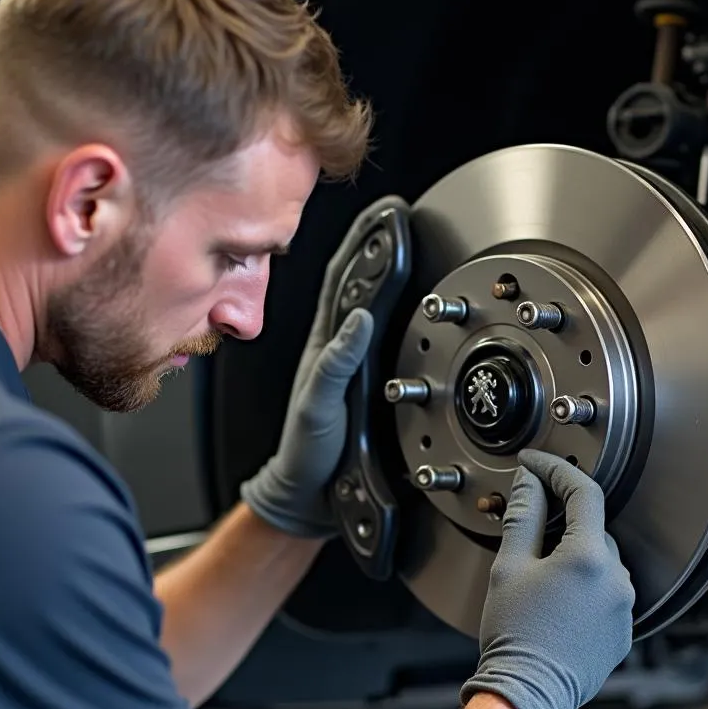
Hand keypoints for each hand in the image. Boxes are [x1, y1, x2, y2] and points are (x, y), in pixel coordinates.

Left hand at [240, 202, 406, 538]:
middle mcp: (336, 347)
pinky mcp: (364, 379)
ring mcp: (350, 362)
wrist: (310, 493)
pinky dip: (389, 305)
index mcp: (323, 345)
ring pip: (367, 302)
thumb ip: (337, 364)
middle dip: (374, 244)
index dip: (363, 244)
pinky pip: (379, 330)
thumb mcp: (319, 406)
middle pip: (355, 281)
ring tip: (399, 241)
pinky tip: (400, 300)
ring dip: (383, 270)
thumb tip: (358, 320)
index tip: (385, 217)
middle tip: (394, 216)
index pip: (344, 280)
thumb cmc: (307, 452)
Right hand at [460, 449, 634, 708]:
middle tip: (528, 523)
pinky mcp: (623, 631)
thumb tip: (529, 481)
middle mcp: (617, 579)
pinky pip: (607, 592)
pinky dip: (585, 586)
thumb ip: (523, 515)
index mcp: (589, 557)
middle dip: (562, 519)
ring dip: (575, 555)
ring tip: (538, 573)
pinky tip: (557, 600)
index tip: (536, 464)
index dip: (556, 470)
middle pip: (592, 528)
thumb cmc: (515, 634)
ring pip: (601, 561)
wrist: (528, 693)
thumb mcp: (510, 565)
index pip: (582, 492)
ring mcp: (624, 607)